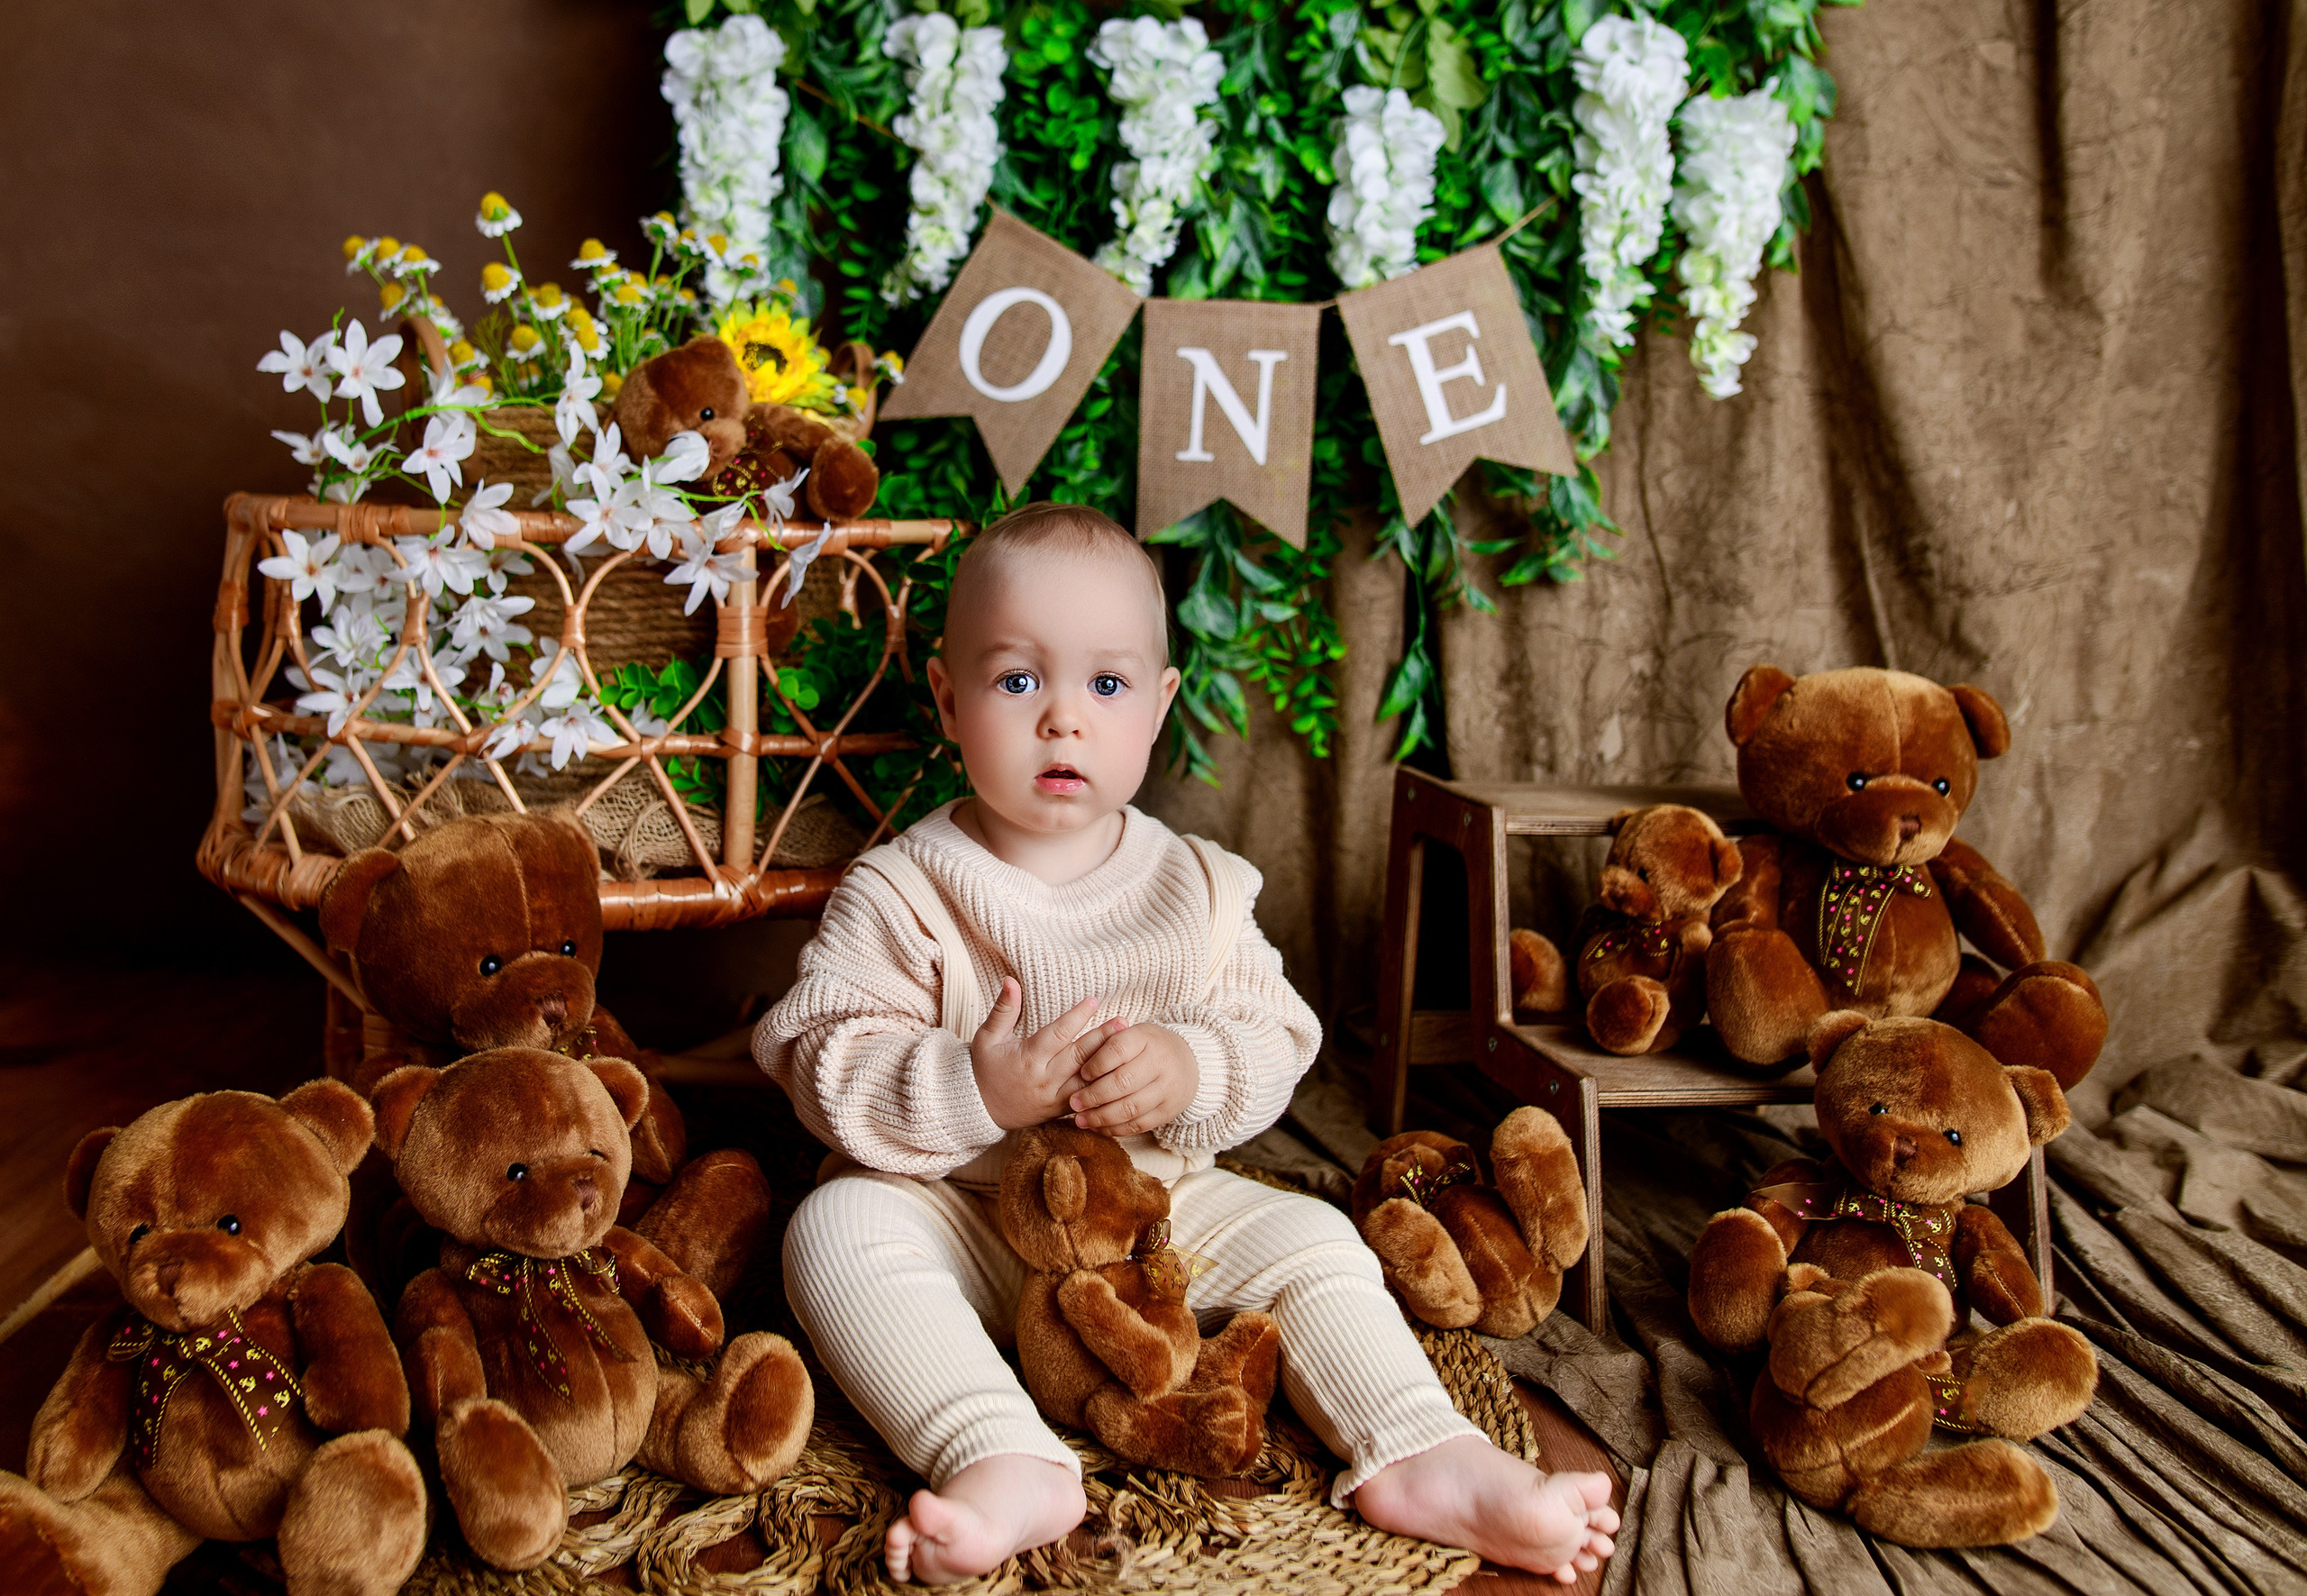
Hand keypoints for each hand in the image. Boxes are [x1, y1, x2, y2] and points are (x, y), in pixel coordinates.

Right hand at [971, 978, 1122, 1131]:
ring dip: (1109, 1062)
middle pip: (1079, 1056)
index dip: (1076, 1017)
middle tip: (1123, 1022)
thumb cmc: (985, 1069)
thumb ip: (1003, 1010)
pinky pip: (1088, 1098)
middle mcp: (1044, 1079)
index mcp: (1027, 1059)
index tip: (1093, 1001)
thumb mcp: (987, 1038)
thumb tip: (1011, 981)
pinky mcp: (1062, 1110)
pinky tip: (1121, 1072)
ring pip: (1088, 1078)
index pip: (1057, 1035)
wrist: (981, 1111)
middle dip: (1102, 1038)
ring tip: (1129, 1045)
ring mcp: (1055, 1097)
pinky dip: (1105, 1086)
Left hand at [1068, 1023, 1198, 1137]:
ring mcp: (1167, 1089)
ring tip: (1080, 1119)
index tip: (1082, 1073)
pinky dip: (1115, 1129)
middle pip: (1123, 1082)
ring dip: (1101, 1117)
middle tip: (1074, 1103)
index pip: (1118, 1049)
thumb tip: (1079, 1061)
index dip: (1096, 1063)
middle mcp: (1160, 1063)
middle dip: (1094, 1096)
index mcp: (1147, 1038)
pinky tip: (1098, 1127)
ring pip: (1130, 1108)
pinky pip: (1138, 1125)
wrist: (1189, 1063)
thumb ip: (1107, 1043)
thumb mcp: (1132, 1034)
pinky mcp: (1168, 1112)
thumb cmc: (1148, 1047)